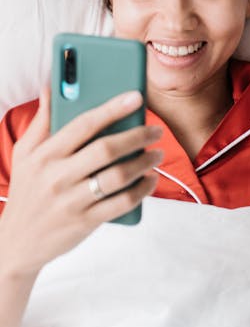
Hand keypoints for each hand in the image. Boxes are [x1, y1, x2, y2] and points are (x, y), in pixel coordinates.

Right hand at [0, 87, 163, 277]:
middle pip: (106, 149)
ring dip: (144, 162)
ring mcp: (71, 201)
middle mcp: (57, 177)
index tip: (136, 97)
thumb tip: (51, 83)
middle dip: (137, 135)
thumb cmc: (27, 189)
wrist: (16, 243)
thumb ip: (42, 119)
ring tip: (157, 153)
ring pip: (117, 176)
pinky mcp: (84, 223)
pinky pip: (121, 203)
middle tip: (155, 130)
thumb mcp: (25, 153)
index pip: (83, 125)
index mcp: (44, 155)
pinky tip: (150, 179)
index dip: (112, 109)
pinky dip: (141, 190)